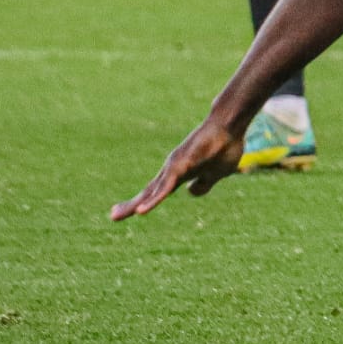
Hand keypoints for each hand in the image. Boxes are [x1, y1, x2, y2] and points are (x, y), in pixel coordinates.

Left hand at [109, 117, 245, 220]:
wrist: (229, 126)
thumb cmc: (224, 147)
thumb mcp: (216, 174)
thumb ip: (204, 183)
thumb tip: (191, 192)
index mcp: (180, 173)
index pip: (158, 191)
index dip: (145, 202)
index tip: (133, 212)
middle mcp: (172, 170)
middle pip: (149, 191)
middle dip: (131, 205)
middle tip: (113, 216)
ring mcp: (175, 167)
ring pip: (153, 191)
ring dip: (137, 204)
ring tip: (120, 215)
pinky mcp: (180, 166)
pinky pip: (164, 187)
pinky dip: (152, 200)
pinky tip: (142, 211)